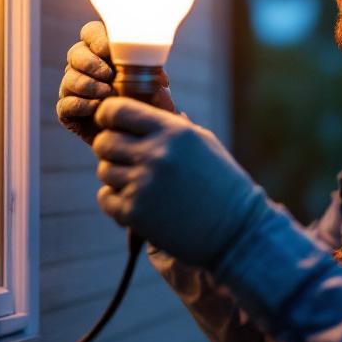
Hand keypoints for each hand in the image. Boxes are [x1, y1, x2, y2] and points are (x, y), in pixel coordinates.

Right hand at [56, 21, 173, 143]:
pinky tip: (97, 107)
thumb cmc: (148, 103)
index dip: (96, 38)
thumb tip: (155, 67)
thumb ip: (152, 70)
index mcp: (102, 52)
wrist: (140, 134)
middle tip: (109, 75)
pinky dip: (81, 104)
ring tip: (108, 93)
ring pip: (69, 78)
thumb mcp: (155, 84)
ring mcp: (73, 89)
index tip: (108, 50)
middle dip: (91, 63)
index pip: (91, 33)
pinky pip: (65, 104)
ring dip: (88, 84)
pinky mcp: (68, 112)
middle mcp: (84, 67)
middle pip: (75, 54)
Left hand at [91, 97, 269, 268]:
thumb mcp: (202, 143)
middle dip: (110, 148)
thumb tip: (140, 110)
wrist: (237, 230)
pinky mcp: (136, 214)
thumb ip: (169, 125)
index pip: (117, 111)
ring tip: (139, 183)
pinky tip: (135, 201)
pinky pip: (105, 198)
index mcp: (172, 131)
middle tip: (124, 158)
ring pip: (104, 171)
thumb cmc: (222, 183)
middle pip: (104, 142)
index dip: (108, 116)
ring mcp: (143, 185)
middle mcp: (155, 154)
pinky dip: (115, 200)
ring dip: (115, 176)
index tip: (111, 124)